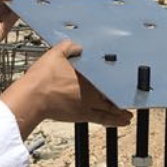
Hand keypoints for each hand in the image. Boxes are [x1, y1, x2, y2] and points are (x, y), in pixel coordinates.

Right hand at [1, 40, 132, 137]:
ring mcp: (89, 103)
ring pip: (111, 106)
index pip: (107, 73)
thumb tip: (78, 44)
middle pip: (112, 90)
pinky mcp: (83, 115)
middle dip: (123, 93)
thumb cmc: (41, 77)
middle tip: (134, 95)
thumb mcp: (54, 54)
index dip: (118, 74)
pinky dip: (115, 120)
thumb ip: (68, 47)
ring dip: (122, 109)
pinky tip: (124, 122)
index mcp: (87, 73)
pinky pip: (103, 118)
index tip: (128, 74)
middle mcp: (92, 89)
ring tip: (130, 112)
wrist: (32, 98)